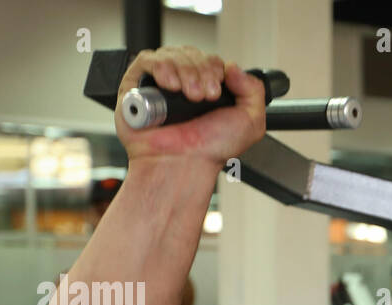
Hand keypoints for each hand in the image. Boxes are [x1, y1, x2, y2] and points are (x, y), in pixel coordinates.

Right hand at [115, 46, 266, 165]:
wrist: (184, 163)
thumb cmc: (211, 150)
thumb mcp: (251, 122)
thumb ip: (254, 90)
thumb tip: (233, 66)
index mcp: (206, 88)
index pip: (210, 59)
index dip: (215, 69)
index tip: (217, 92)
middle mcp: (183, 83)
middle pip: (191, 54)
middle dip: (202, 72)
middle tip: (204, 97)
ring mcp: (160, 83)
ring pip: (172, 54)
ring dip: (185, 71)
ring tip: (189, 96)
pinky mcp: (137, 85)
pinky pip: (148, 60)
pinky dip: (162, 68)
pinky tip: (171, 85)